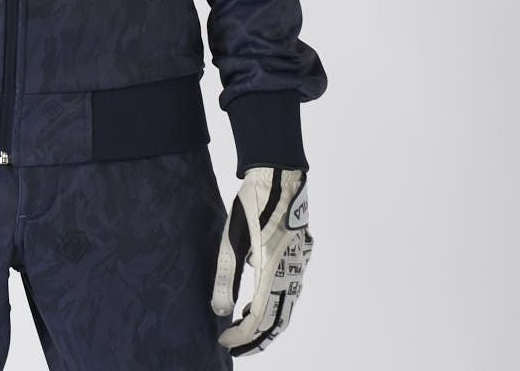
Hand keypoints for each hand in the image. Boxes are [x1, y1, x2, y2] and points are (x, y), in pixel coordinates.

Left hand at [210, 167, 312, 356]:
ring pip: (288, 305)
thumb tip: (219, 310)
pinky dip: (275, 303)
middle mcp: (293, 270)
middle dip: (258, 338)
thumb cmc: (253, 202)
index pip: (261, 317)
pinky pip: (291, 288)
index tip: (225, 342)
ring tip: (243, 328)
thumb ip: (226, 274)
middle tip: (235, 346)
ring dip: (267, 322)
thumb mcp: (232, 236)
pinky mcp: (301, 253)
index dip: (243, 336)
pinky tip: (258, 301)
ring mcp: (300, 262)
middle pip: (279, 319)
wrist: (279, 173)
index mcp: (274, 268)